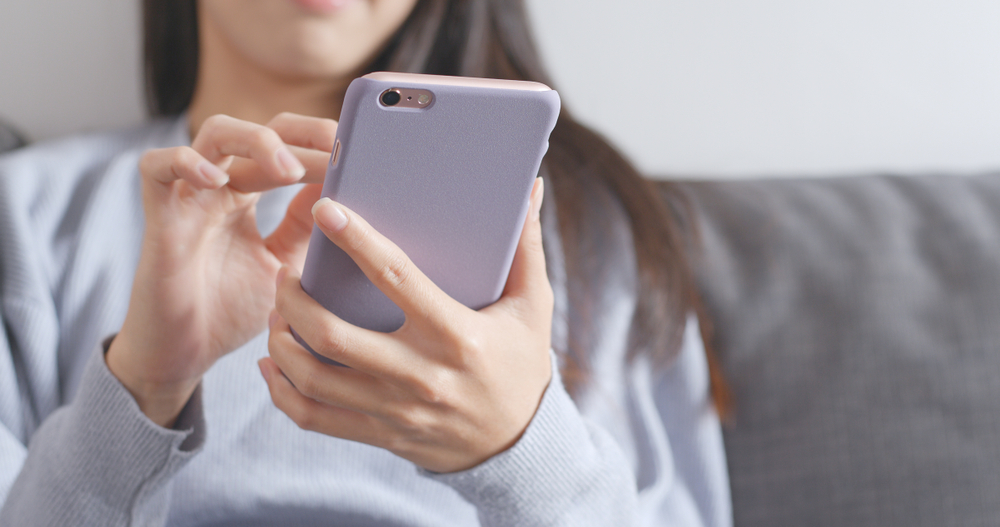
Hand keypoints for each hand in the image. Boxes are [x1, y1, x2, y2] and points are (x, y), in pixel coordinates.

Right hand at [107, 113, 336, 426]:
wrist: (184, 355)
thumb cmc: (231, 310)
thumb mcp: (285, 265)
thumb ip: (308, 229)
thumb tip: (343, 194)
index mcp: (250, 193)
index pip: (288, 148)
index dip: (320, 144)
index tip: (355, 155)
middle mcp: (221, 186)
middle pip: (259, 130)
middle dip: (301, 133)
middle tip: (336, 147)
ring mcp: (189, 196)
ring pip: (216, 134)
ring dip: (257, 141)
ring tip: (289, 171)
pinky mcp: (159, 216)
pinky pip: (156, 167)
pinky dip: (186, 162)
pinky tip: (220, 181)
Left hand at [260, 178, 552, 472]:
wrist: (521, 444)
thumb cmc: (522, 364)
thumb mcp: (533, 307)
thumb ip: (525, 248)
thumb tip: (531, 189)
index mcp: (457, 335)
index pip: (396, 279)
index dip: (356, 242)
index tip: (325, 211)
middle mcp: (421, 375)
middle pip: (333, 335)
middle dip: (293, 299)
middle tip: (285, 274)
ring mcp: (396, 410)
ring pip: (314, 378)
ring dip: (280, 342)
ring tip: (276, 313)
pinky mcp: (381, 434)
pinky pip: (315, 417)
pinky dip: (282, 392)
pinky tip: (273, 364)